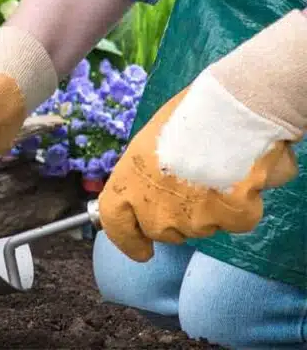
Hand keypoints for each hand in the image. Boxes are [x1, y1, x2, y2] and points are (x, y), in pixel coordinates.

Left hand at [100, 12, 306, 261]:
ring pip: (202, 227)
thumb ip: (149, 170)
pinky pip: (236, 220)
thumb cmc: (190, 112)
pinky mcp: (229, 220)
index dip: (127, 239)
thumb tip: (159, 180)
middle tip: (192, 189)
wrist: (234, 108)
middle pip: (163, 230)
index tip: (141, 249)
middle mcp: (154, 208)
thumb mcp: (152, 139)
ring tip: (220, 171)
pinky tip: (243, 177)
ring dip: (210, 209)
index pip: (115, 224)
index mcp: (129, 182)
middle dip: (177, 217)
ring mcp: (192, 218)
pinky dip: (242, 204)